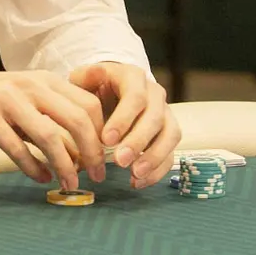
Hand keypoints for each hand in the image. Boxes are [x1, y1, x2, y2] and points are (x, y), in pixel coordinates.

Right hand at [0, 70, 107, 190]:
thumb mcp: (19, 99)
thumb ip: (46, 116)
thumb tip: (79, 149)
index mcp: (42, 79)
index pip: (88, 103)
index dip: (102, 132)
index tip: (104, 156)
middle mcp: (29, 86)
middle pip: (77, 119)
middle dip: (93, 152)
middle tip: (97, 174)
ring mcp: (8, 101)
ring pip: (51, 137)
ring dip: (66, 165)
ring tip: (71, 184)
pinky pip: (19, 149)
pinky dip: (34, 168)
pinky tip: (40, 179)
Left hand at [69, 63, 180, 187]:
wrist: (108, 91)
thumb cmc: (93, 87)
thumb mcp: (84, 78)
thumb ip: (86, 76)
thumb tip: (95, 72)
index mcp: (133, 77)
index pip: (136, 96)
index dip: (124, 119)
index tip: (106, 140)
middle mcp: (155, 93)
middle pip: (155, 117)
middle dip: (138, 142)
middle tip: (120, 161)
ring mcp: (165, 113)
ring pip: (170, 135)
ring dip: (154, 157)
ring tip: (134, 175)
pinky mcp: (168, 134)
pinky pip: (171, 153)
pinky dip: (157, 170)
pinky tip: (138, 182)